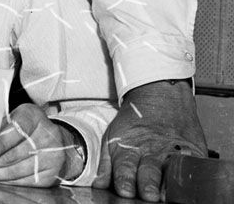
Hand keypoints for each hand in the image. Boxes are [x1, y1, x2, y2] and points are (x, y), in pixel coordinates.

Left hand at [0, 104, 82, 187]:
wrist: (57, 141)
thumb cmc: (26, 127)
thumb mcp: (14, 118)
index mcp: (33, 115)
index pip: (11, 132)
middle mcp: (47, 135)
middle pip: (11, 155)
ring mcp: (52, 156)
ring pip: (15, 171)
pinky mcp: (51, 174)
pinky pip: (23, 182)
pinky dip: (4, 182)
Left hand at [93, 79, 206, 200]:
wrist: (161, 97)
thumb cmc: (135, 121)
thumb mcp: (113, 137)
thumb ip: (106, 163)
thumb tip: (99, 185)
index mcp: (129, 148)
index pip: (125, 167)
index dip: (124, 179)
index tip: (124, 191)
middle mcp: (151, 151)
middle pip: (148, 171)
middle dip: (146, 184)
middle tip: (147, 195)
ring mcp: (172, 151)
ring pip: (169, 169)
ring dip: (167, 184)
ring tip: (165, 195)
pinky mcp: (192, 152)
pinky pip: (192, 165)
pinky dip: (190, 174)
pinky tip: (188, 182)